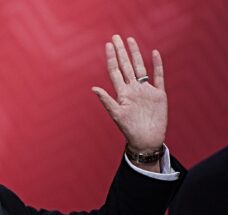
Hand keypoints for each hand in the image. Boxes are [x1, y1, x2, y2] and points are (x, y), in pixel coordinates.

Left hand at [92, 35, 166, 153]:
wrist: (146, 140)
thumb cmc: (129, 130)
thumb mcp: (116, 114)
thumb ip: (107, 100)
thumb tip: (93, 88)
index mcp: (122, 93)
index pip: (115, 71)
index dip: (111, 58)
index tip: (108, 45)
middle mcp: (133, 89)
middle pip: (126, 66)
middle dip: (121, 51)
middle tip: (116, 36)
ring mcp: (145, 90)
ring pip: (140, 67)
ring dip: (136, 54)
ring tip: (130, 40)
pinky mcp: (158, 94)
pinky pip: (158, 76)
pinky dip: (157, 65)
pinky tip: (154, 53)